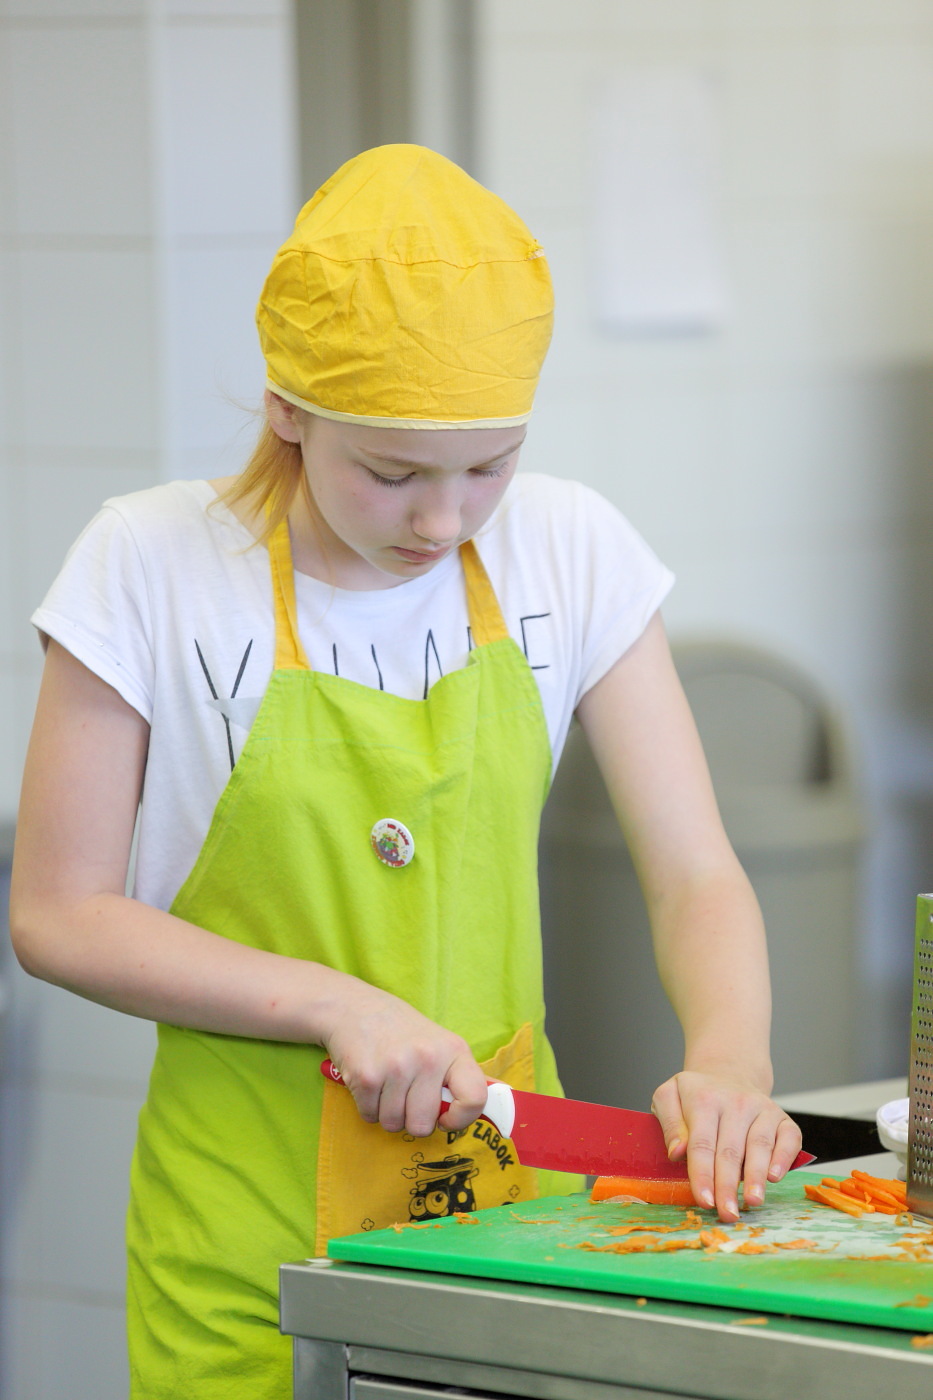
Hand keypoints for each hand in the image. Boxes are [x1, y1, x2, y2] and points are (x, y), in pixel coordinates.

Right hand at [319, 976, 487, 1137]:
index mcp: (453, 1050)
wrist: (354, 1007)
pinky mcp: (367, 1076)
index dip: (462, 1119)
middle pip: (423, 1125)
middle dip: (411, 1119)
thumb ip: (455, 1076)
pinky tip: (370, 1081)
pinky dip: (367, 1106)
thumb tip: (485, 1111)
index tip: (446, 1118)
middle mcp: (428, 1058)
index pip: (476, 1098)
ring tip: (386, 1084)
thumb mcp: (438, 1043)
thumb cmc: (400, 1031)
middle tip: (405, 1096)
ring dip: (387, 1113)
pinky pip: (370, 1116)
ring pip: (394, 1124)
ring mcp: (396, 1067)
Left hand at [651, 1071, 802, 1222]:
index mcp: (704, 1099)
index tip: (704, 1201)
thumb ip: (668, 1123)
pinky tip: (775, 1177)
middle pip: (730, 1151)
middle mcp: (736, 1102)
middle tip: (727, 1214)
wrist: (727, 1073)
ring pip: (760, 1146)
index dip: (703, 1175)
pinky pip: (789, 1137)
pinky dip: (784, 1157)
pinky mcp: (782, 1117)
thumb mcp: (668, 1097)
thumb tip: (677, 1152)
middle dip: (728, 1186)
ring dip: (756, 1177)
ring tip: (752, 1202)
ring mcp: (762, 1108)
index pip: (702, 1144)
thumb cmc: (695, 1094)